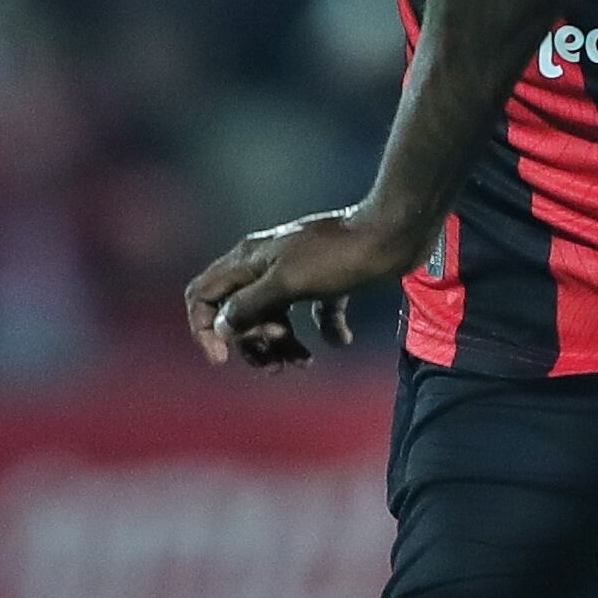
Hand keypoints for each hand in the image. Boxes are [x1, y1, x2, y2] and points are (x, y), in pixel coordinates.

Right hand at [182, 206, 422, 368]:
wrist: (395, 234)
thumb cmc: (338, 256)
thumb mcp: (286, 283)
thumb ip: (249, 305)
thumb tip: (221, 327)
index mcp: (249, 260)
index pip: (202, 294)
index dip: (204, 328)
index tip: (223, 357)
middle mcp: (268, 265)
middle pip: (240, 313)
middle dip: (253, 344)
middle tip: (276, 361)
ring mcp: (300, 272)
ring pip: (277, 317)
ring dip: (285, 346)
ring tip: (304, 363)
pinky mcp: (330, 281)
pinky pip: (317, 313)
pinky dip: (326, 330)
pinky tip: (342, 340)